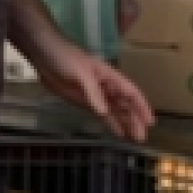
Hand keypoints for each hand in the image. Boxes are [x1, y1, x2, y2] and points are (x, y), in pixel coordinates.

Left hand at [34, 39, 154, 143]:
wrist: (42, 52)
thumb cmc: (64, 56)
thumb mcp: (81, 72)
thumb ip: (93, 93)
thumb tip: (105, 112)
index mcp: (109, 76)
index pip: (130, 92)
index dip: (141, 106)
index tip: (150, 122)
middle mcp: (105, 87)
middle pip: (124, 105)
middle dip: (134, 120)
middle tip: (141, 138)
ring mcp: (94, 95)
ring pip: (114, 111)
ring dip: (125, 124)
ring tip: (134, 139)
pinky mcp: (82, 101)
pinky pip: (100, 114)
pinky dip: (110, 123)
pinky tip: (117, 133)